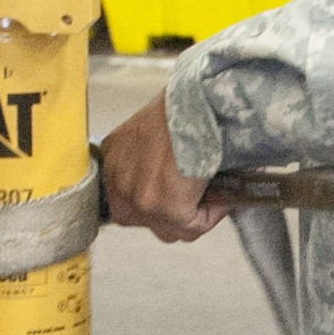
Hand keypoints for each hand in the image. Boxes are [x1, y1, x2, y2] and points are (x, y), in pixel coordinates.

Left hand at [99, 92, 228, 243]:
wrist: (195, 104)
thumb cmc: (180, 107)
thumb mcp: (147, 128)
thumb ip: (146, 157)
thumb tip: (170, 179)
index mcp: (111, 161)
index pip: (127, 201)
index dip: (156, 202)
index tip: (178, 195)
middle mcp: (118, 184)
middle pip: (145, 220)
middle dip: (170, 215)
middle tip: (196, 199)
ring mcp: (140, 199)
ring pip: (169, 230)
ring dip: (192, 218)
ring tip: (212, 198)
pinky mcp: (167, 208)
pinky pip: (192, 227)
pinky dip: (211, 216)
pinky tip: (223, 199)